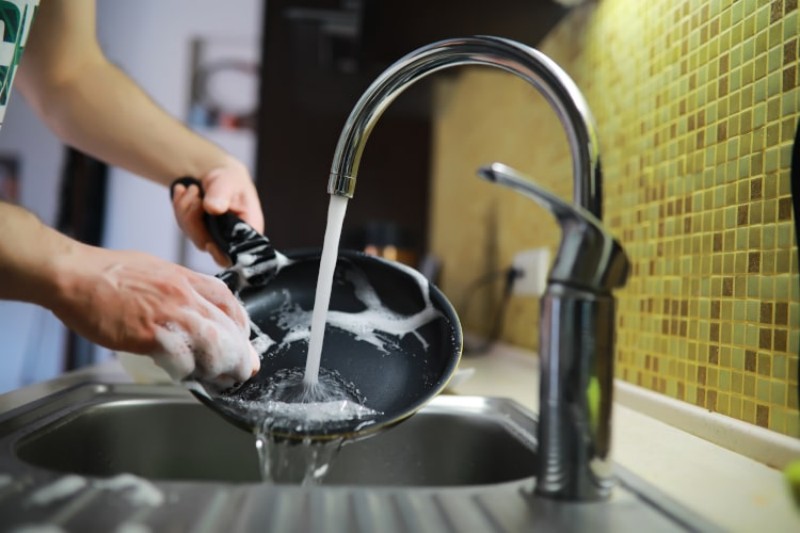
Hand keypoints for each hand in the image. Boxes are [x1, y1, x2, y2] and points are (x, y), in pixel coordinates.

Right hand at [50, 244, 260, 389]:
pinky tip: (191, 378)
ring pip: (212, 344)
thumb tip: (189, 305)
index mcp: (184, 278)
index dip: (240, 323)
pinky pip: (182, 358)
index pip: (228, 301)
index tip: (242, 338)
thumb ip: (176, 287)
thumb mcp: (154, 269)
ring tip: (224, 379)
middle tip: (244, 369)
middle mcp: (183, 295)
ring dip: (222, 366)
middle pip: (227, 327)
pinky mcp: (149, 336)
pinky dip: (190, 371)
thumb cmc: (106, 272)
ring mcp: (168, 315)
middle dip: (240, 352)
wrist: (74, 276)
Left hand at [171, 157, 263, 265]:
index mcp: (248, 228)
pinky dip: (179, 205)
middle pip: (207, 243)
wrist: (218, 174)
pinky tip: (182, 190)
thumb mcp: (229, 181)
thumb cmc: (230, 179)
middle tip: (194, 191)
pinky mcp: (199, 231)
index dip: (222, 255)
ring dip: (185, 208)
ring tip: (192, 188)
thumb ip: (221, 194)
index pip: (238, 254)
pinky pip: (183, 225)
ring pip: (192, 234)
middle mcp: (231, 237)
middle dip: (194, 217)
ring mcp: (213, 235)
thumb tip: (213, 208)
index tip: (209, 243)